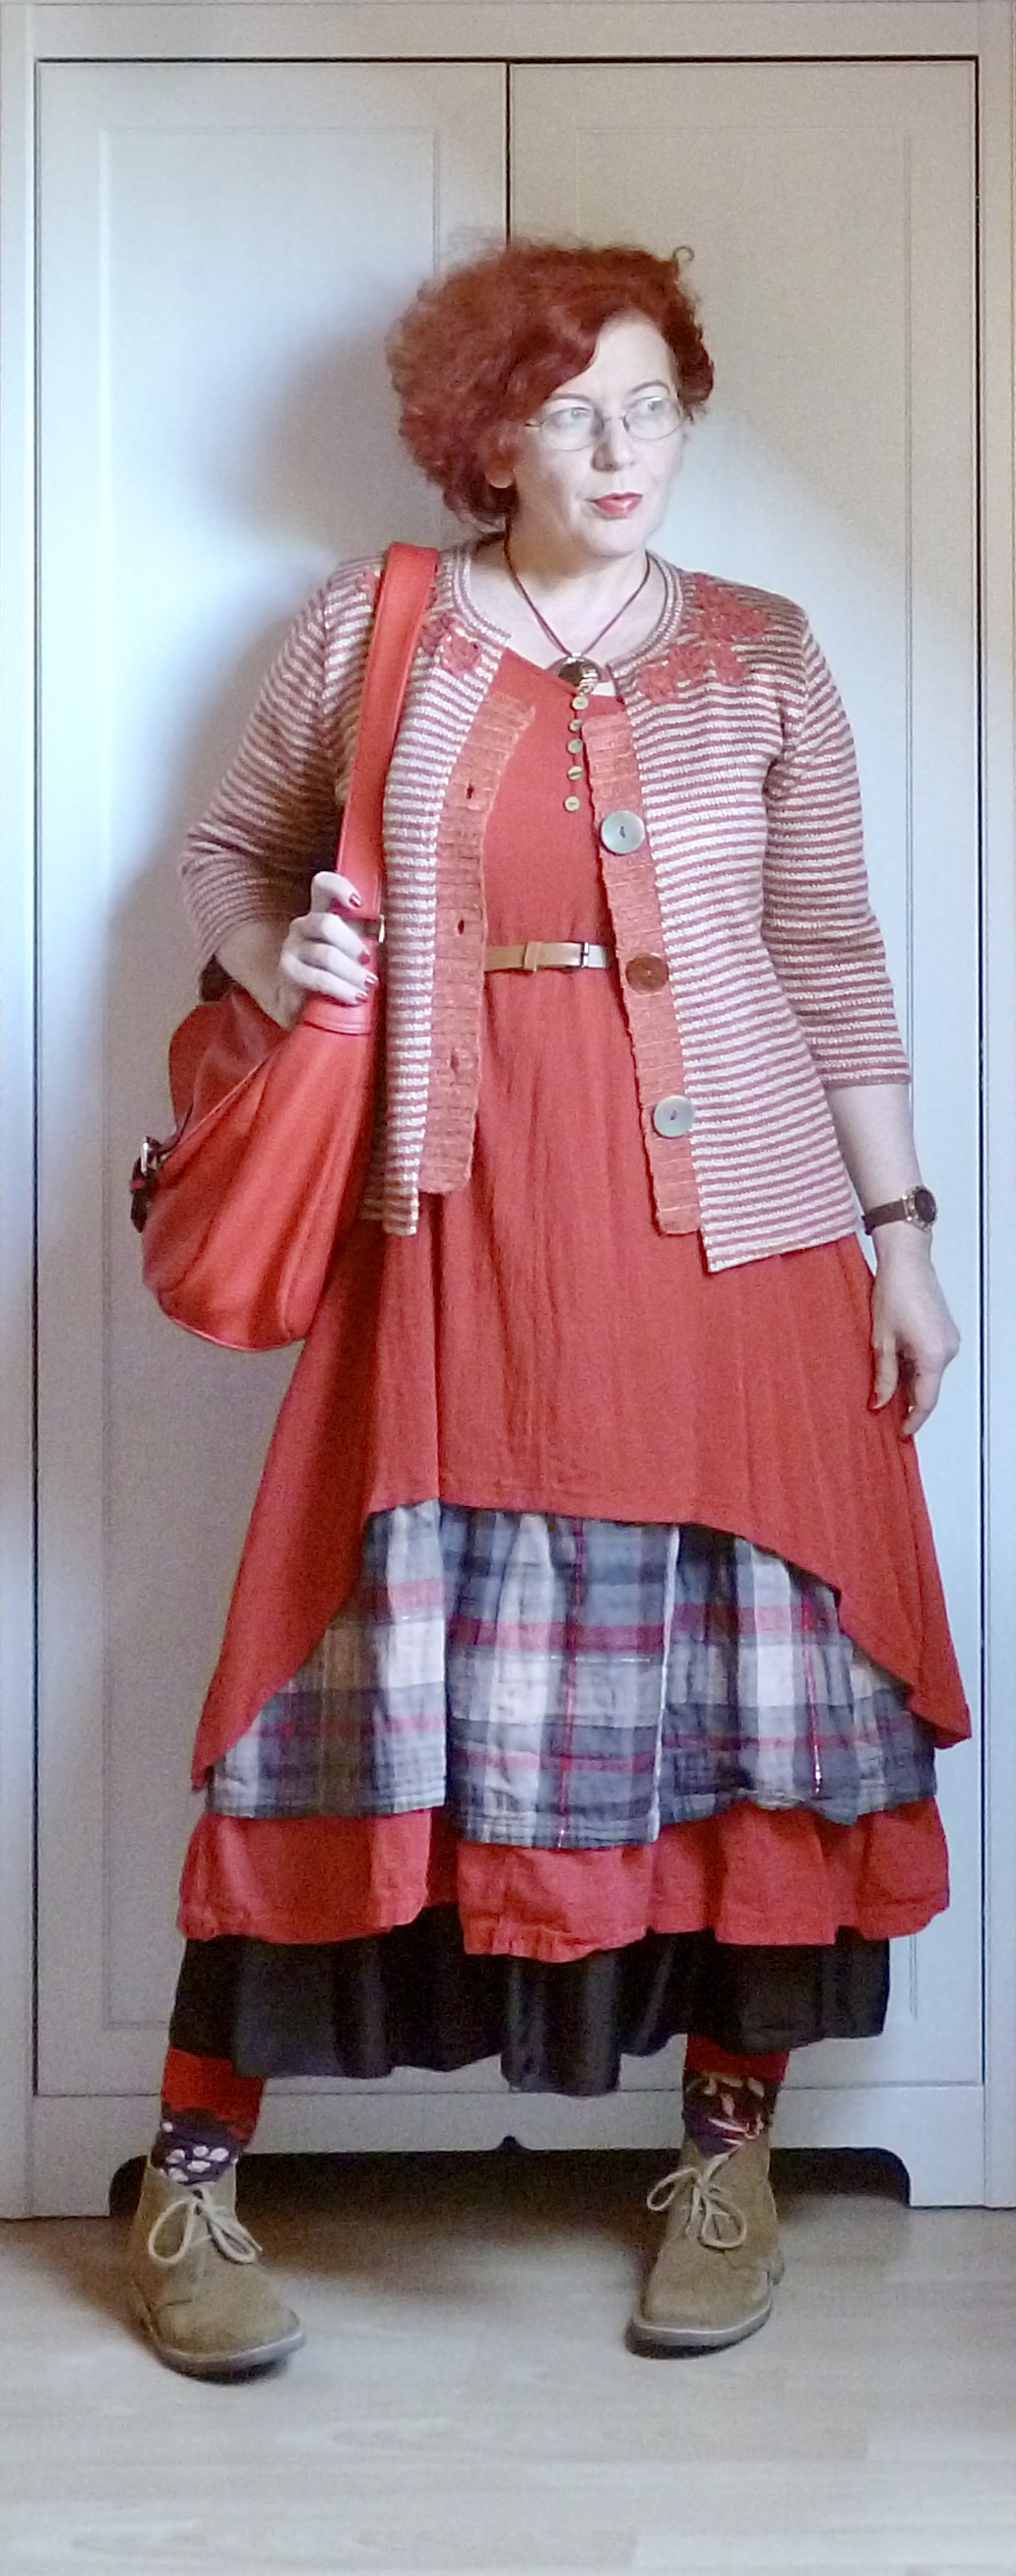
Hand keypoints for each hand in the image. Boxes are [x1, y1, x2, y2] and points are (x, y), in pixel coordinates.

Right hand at [274, 871, 378, 1024]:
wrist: (306, 1007)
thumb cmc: (340, 976)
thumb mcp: (357, 953)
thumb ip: (371, 938)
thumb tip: (405, 930)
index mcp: (322, 913)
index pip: (322, 885)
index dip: (339, 887)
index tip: (359, 903)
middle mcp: (303, 925)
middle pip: (325, 923)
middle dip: (351, 943)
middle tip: (367, 959)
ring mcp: (292, 948)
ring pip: (325, 954)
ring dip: (351, 971)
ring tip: (367, 985)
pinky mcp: (288, 972)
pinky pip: (316, 977)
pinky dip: (340, 988)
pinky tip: (355, 997)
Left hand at [869, 1233, 959, 1436]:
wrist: (907, 1262)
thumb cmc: (893, 1294)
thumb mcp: (881, 1342)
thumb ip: (883, 1377)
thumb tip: (879, 1403)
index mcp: (933, 1357)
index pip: (925, 1401)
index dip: (912, 1420)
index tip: (899, 1433)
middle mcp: (948, 1352)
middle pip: (928, 1389)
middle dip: (907, 1403)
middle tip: (884, 1413)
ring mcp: (949, 1342)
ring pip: (930, 1375)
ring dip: (910, 1384)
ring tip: (884, 1389)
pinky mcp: (946, 1333)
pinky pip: (932, 1361)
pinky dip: (916, 1369)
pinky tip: (896, 1368)